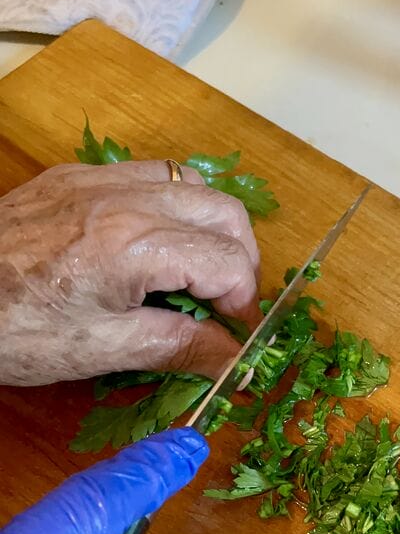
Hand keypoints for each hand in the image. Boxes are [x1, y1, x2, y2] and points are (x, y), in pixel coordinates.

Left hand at [0, 162, 260, 385]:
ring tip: (195, 273)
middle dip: (240, 261)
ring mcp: (98, 179)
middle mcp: (123, 197)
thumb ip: (180, 347)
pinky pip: (149, 174)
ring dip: (210, 227)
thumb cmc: (14, 330)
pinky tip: (154, 244)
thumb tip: (233, 359)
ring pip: (193, 183)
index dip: (244, 304)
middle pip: (225, 212)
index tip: (237, 334)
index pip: (227, 263)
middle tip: (225, 305)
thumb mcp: (103, 350)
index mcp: (133, 245)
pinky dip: (172, 206)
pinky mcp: (75, 176)